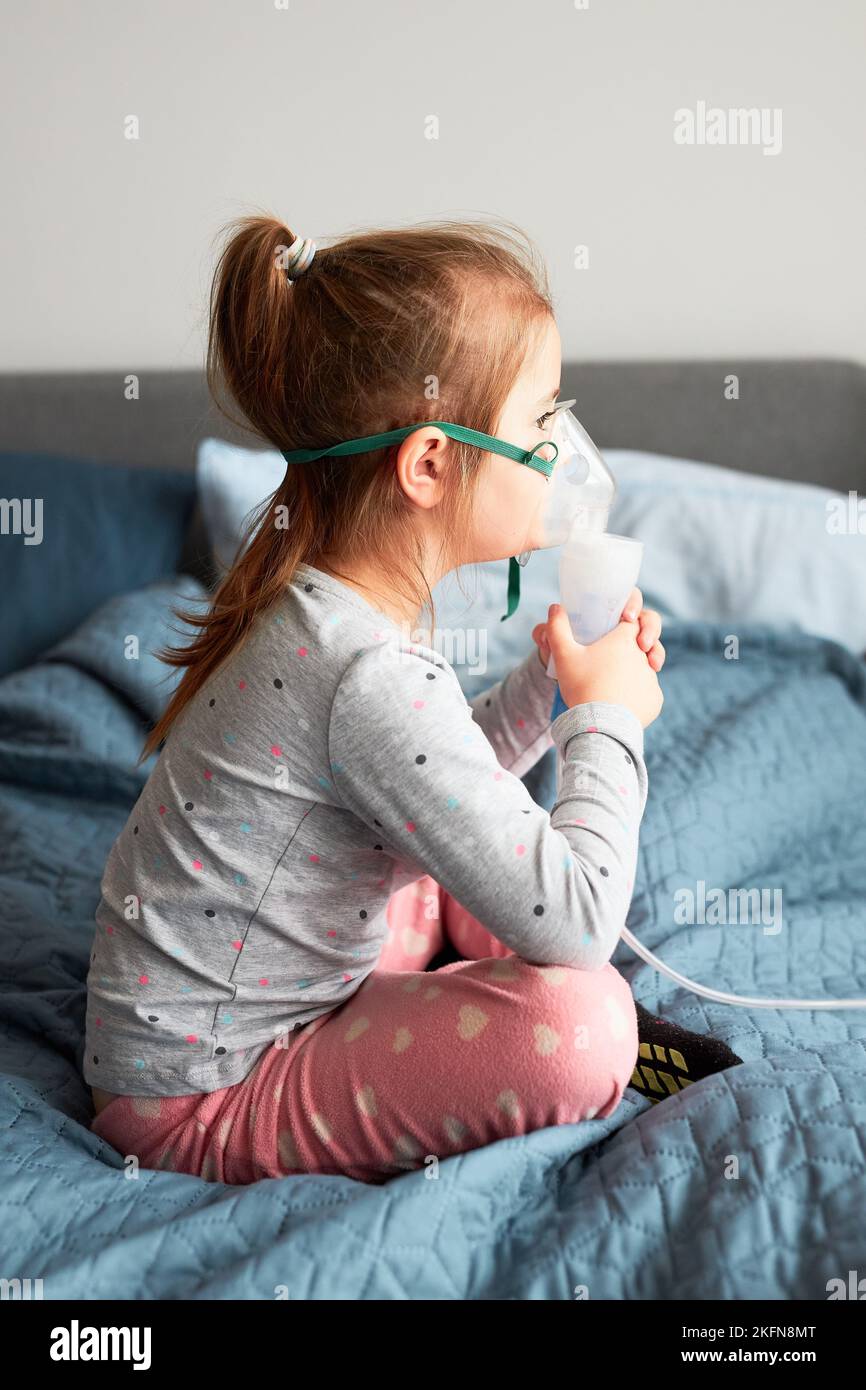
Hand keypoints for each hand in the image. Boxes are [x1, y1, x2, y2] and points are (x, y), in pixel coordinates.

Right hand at [533, 600, 663, 728]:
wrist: (600, 726)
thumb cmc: (582, 686)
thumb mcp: (564, 655)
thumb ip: (557, 628)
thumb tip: (555, 606)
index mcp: (625, 639)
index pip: (633, 619)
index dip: (624, 620)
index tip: (614, 628)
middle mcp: (644, 655)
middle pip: (640, 644)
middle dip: (629, 648)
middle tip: (612, 661)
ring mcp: (651, 679)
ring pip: (642, 670)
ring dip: (629, 675)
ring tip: (609, 687)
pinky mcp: (655, 700)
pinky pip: (646, 693)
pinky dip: (634, 696)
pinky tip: (618, 704)